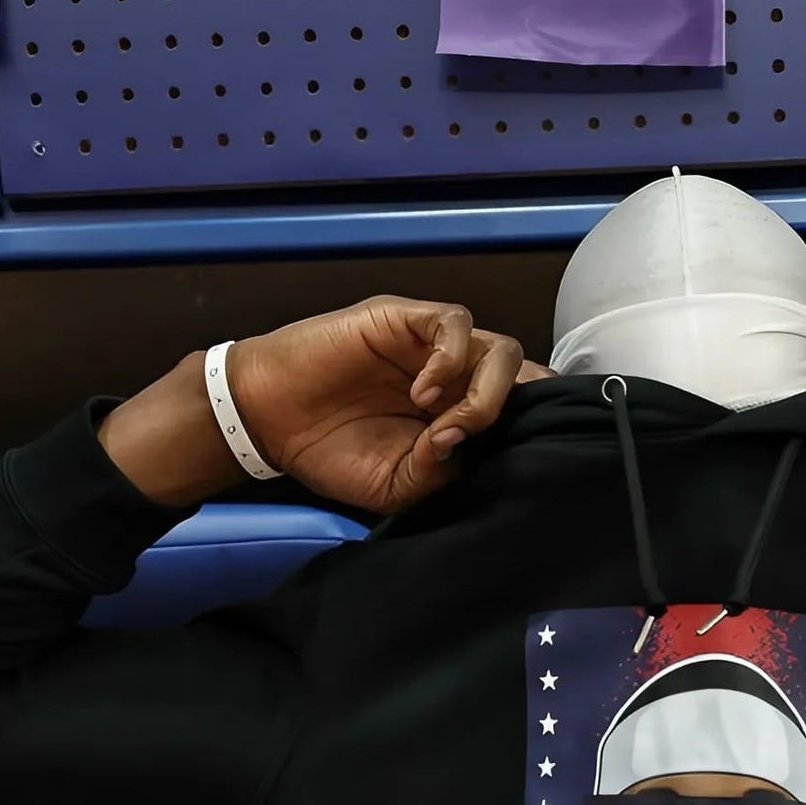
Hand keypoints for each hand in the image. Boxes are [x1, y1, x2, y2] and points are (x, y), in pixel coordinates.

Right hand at [101, 296, 523, 512]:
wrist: (271, 421)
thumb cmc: (331, 452)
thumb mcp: (394, 485)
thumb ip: (439, 471)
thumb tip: (466, 444)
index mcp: (457, 416)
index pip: (519, 408)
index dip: (534, 423)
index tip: (529, 452)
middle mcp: (454, 378)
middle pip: (520, 377)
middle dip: (507, 412)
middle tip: (463, 439)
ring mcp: (431, 347)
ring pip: (498, 349)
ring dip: (483, 390)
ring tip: (441, 421)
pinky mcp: (403, 319)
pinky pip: (453, 323)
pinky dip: (450, 359)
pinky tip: (422, 392)